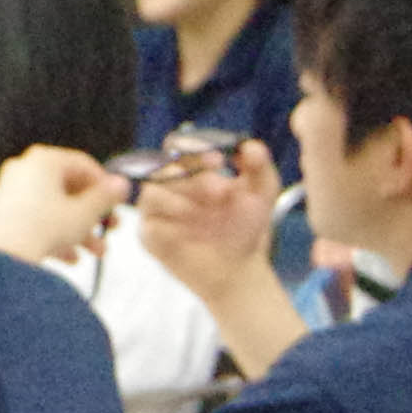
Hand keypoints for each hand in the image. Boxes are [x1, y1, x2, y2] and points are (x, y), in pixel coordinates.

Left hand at [0, 144, 122, 264]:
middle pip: (68, 189)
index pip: (83, 165)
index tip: (116, 201)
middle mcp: (24, 170)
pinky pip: (35, 220)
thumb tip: (121, 185)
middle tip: (110, 228)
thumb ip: (106, 197)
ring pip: (53, 208)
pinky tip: (71, 258)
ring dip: (78, 230)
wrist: (7, 255)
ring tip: (96, 251)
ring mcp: (10, 192)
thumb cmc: (44, 228)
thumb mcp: (86, 212)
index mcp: (44, 160)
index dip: (105, 185)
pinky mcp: (2, 214)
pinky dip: (55, 236)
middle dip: (93, 215)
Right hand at [129, 137, 281, 303]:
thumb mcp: (262, 191)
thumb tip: (250, 146)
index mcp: (191, 168)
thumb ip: (259, 165)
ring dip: (177, 201)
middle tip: (221, 192)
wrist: (240, 267)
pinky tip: (190, 236)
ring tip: (203, 215)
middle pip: (164, 169)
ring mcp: (158, 212)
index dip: (195, 148)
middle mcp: (170, 185)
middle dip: (192, 178)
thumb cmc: (245, 225)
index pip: (180, 145)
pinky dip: (169, 229)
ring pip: (150, 195)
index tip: (220, 160)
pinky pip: (149, 227)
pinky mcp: (151, 238)